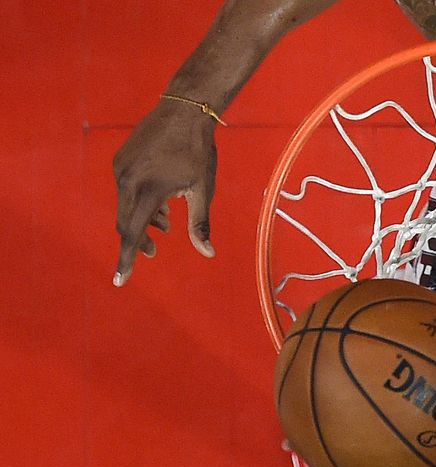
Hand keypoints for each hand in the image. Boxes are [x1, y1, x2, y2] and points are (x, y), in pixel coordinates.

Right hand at [112, 100, 218, 285]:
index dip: (127, 259)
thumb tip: (207, 253)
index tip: (120, 280)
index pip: (133, 233)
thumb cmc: (198, 151)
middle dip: (138, 241)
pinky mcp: (121, 159)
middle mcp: (127, 180)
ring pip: (126, 205)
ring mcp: (121, 168)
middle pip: (126, 222)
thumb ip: (200, 223)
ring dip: (143, 219)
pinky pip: (126, 189)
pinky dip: (140, 201)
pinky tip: (160, 203)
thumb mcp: (203, 190)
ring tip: (166, 225)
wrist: (185, 110)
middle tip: (155, 252)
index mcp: (147, 191)